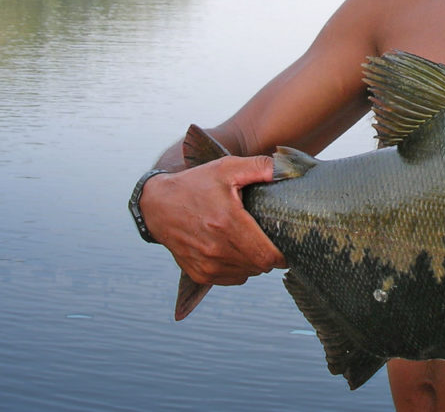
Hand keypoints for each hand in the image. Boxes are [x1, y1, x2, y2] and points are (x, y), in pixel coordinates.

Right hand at [140, 155, 286, 283]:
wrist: (157, 205)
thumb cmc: (195, 184)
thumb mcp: (226, 168)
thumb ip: (259, 166)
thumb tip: (287, 170)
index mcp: (228, 223)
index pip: (267, 255)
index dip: (282, 254)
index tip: (287, 243)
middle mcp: (217, 249)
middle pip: (260, 266)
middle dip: (271, 255)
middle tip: (272, 239)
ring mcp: (207, 264)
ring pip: (248, 274)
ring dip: (255, 262)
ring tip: (253, 242)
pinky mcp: (199, 274)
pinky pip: (232, 279)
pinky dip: (240, 269)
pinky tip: (236, 250)